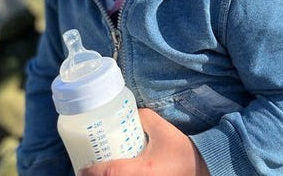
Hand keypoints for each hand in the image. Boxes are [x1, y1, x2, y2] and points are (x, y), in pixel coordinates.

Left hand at [79, 108, 208, 175]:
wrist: (200, 169)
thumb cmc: (181, 151)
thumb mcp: (163, 129)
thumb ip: (143, 117)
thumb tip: (128, 112)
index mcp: (143, 169)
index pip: (109, 172)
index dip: (91, 171)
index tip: (82, 166)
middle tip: (86, 170)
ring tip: (96, 173)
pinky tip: (112, 174)